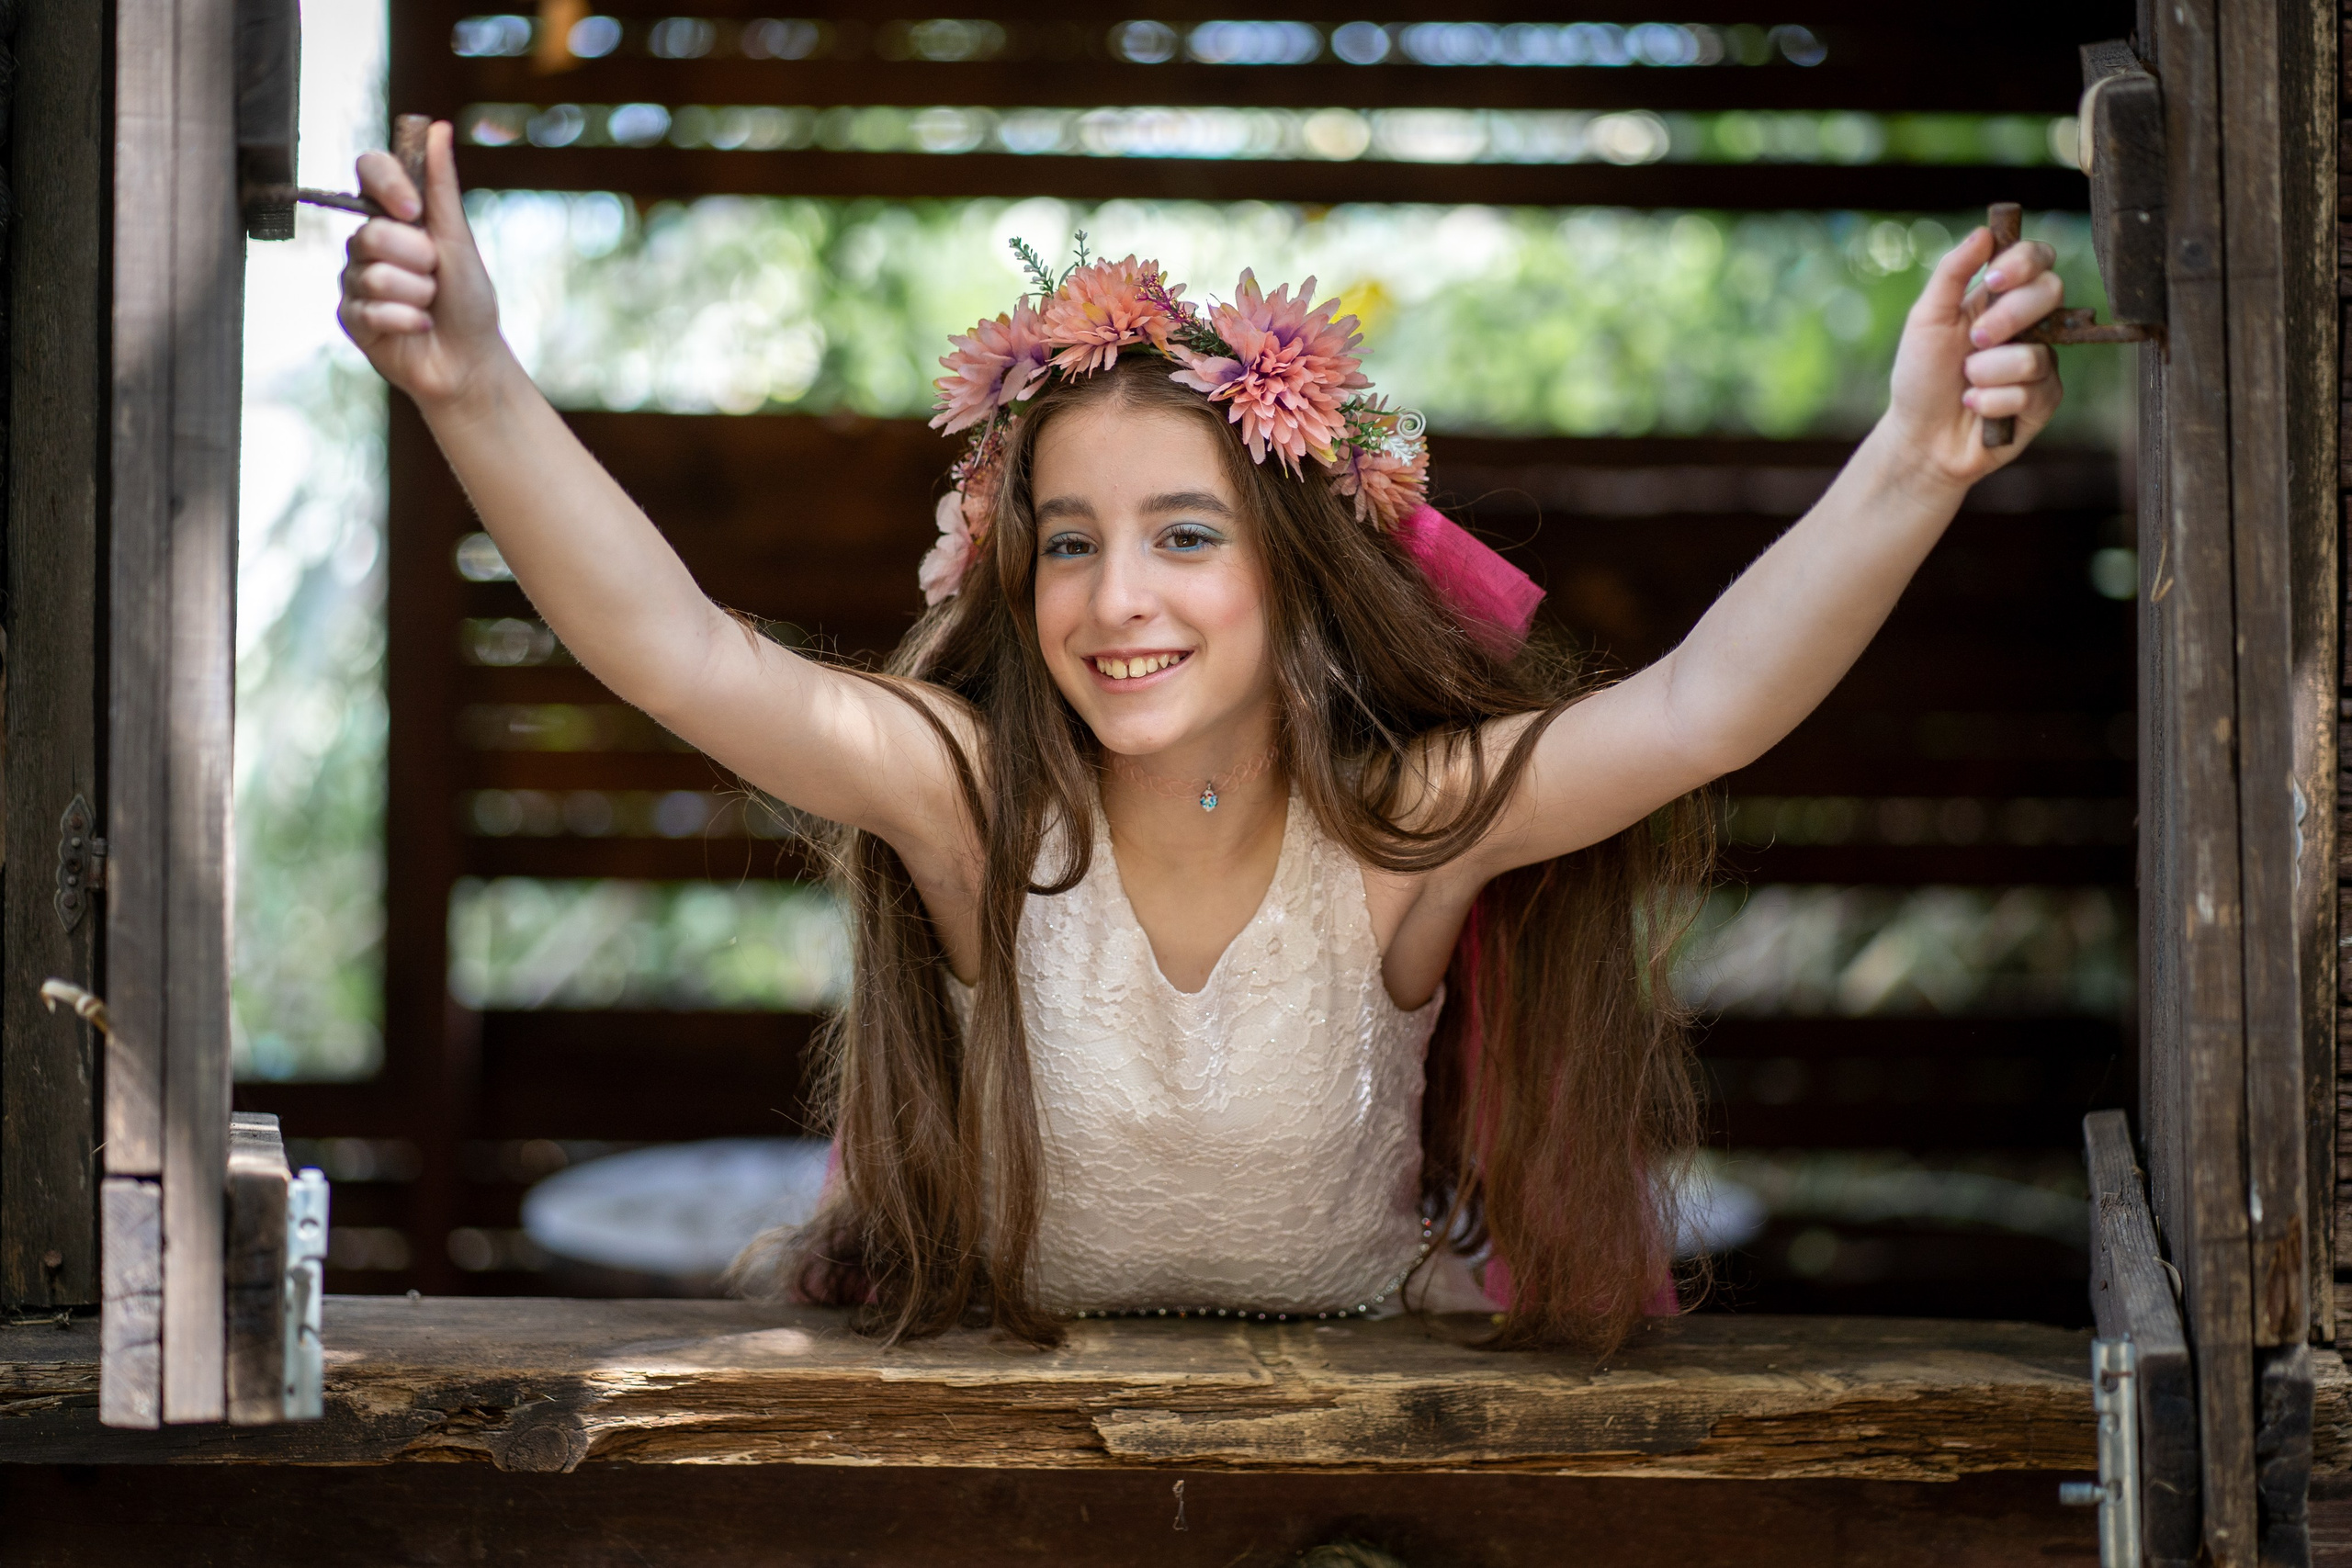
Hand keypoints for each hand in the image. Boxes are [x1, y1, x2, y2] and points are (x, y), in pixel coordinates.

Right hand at [337, 120, 506, 409]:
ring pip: (372, 274)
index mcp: (393, 216)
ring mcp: (354, 279)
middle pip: (370, 232)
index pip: (369, 170)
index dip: (388, 185)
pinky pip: (369, 309)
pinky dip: (406, 321)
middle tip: (436, 278)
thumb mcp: (458, 240)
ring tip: (429, 306)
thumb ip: (441, 186)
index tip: (414, 210)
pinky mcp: (350, 316)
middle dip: (417, 260)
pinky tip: (419, 328)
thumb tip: (437, 126)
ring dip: (416, 295)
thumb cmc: (469, 301)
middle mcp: (368, 243)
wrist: (470, 361)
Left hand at [1881, 225, 2065, 487]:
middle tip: (1974, 340)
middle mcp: (2027, 324)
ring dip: (1988, 372)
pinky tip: (1975, 407)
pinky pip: (2033, 391)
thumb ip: (1953, 273)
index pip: (2037, 259)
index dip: (2024, 263)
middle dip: (2007, 318)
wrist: (1920, 438)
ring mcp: (2040, 361)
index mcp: (1999, 298)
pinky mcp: (2044, 399)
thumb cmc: (1920, 377)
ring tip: (1966, 383)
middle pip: (2051, 292)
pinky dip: (1992, 401)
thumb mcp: (1926, 319)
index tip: (1993, 281)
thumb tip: (1983, 232)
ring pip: (2036, 353)